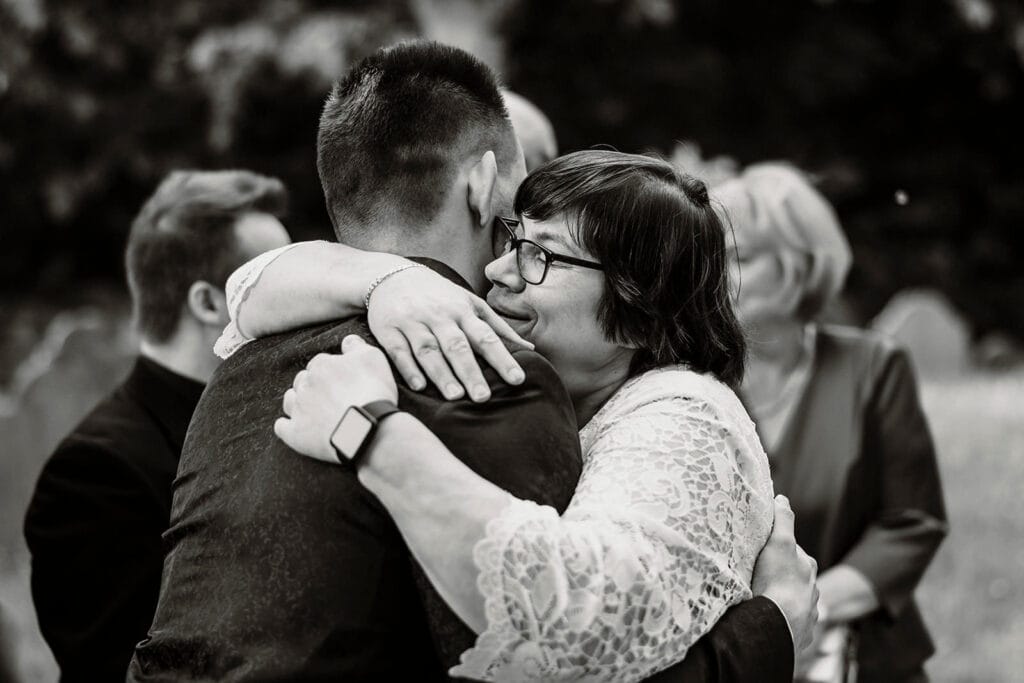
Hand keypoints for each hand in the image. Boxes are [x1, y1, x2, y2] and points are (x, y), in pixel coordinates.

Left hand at [274, 335, 397, 462]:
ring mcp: (299, 409)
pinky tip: (292, 427)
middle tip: (330, 396)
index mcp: (322, 365)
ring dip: (297, 401)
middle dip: (313, 385)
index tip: (341, 380)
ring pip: (290, 400)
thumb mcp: (372, 358)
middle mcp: (306, 384)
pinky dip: (285, 426)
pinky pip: (282, 427)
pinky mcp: (296, 433)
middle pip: (303, 380)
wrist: (367, 429)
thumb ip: (356, 346)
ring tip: (312, 409)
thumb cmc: (373, 391)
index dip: (331, 371)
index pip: (321, 362)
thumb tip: (347, 341)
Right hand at [367, 265, 532, 401]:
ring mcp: (413, 322)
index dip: (502, 358)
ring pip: (428, 350)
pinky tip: (419, 386)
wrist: (392, 276)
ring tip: (455, 396)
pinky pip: (399, 351)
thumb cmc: (439, 295)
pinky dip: (409, 368)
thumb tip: (529, 347)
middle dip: (471, 372)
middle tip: (483, 397)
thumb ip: (497, 326)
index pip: (486, 337)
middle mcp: (439, 316)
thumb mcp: (470, 302)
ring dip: (442, 373)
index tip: (517, 379)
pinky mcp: (388, 330)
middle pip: (457, 346)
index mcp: (463, 311)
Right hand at [752, 495, 819, 654]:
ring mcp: (807, 613)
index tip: (763, 551)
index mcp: (808, 567)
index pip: (792, 552)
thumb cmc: (778, 581)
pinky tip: (768, 619)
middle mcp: (812, 590)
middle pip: (794, 577)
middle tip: (758, 575)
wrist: (778, 625)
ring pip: (793, 601)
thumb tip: (783, 498)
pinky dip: (781, 620)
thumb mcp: (779, 543)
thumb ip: (783, 520)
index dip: (777, 549)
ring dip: (781, 600)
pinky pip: (789, 624)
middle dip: (780, 576)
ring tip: (762, 600)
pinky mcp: (800, 634)